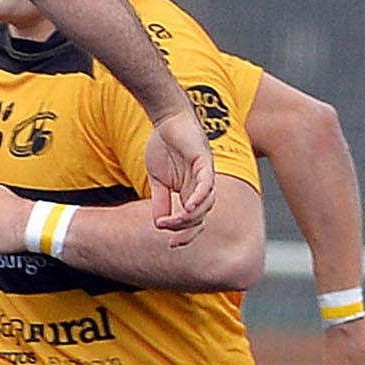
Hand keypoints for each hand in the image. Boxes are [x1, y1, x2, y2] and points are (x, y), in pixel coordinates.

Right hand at [143, 111, 215, 237]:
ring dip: (190, 217)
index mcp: (190, 191)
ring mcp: (205, 175)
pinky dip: (199, 198)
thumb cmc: (164, 145)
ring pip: (206, 204)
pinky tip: (188, 208)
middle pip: (202, 217)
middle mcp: (201, 186)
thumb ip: (161, 201)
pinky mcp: (204, 162)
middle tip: (168, 233)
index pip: (194, 220)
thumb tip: (158, 223)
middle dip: (186, 229)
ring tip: (172, 221)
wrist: (167, 119)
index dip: (185, 234)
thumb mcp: (158, 180)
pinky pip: (206, 184)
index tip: (171, 245)